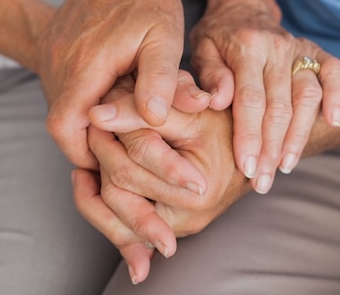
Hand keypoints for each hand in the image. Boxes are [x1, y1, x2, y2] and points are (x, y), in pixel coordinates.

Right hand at [38, 0, 186, 168]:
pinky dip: (81, 100)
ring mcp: (52, 51)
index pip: (65, 127)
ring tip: (120, 123)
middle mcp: (58, 60)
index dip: (83, 153)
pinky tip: (110, 97)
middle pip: (61, 121)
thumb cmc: (151, 1)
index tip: (109, 164)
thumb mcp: (165, 38)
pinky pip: (60, 85)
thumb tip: (154, 119)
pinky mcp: (54, 44)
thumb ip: (160, 79)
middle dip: (87, 141)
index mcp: (84, 64)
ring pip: (60, 103)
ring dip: (85, 120)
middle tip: (120, 150)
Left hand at [76, 76, 248, 283]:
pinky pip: (122, 227)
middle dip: (100, 155)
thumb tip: (96, 114)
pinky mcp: (166, 227)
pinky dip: (99, 205)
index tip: (95, 112)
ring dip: (93, 182)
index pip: (132, 165)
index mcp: (194, 192)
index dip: (109, 135)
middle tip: (91, 126)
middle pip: (119, 190)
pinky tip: (86, 180)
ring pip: (114, 214)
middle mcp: (185, 219)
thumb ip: (144, 113)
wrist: (253, 152)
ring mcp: (175, 228)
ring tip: (87, 150)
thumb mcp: (190, 115)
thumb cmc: (227, 128)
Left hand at [189, 1, 339, 193]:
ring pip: (308, 96)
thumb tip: (219, 102)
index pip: (250, 100)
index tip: (246, 168)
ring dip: (299, 135)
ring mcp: (298, 48)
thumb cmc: (216, 37)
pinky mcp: (314, 50)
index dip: (250, 137)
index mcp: (245, 47)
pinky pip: (334, 71)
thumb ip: (209, 76)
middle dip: (271, 148)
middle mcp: (276, 46)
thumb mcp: (200, 50)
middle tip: (262, 181)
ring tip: (286, 165)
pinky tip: (334, 122)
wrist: (241, 7)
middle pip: (280, 106)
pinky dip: (339, 96)